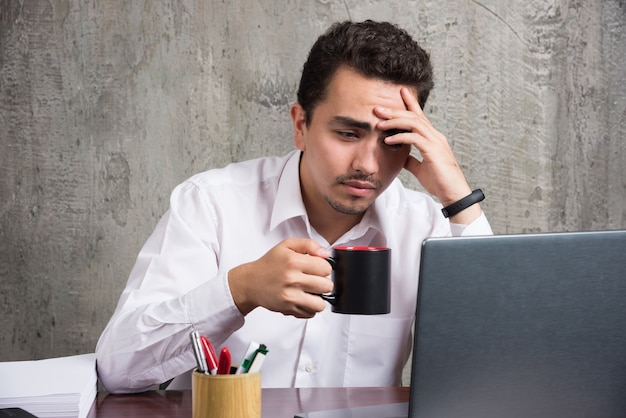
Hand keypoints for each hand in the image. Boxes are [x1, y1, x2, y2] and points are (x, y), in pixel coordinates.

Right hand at [228, 238, 332, 317]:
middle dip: (322, 283)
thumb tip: (326, 254)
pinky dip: (309, 308)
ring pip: (321, 304)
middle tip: (313, 280)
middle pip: (327, 286)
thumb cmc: (269, 264)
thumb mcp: (287, 245)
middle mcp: (292, 279)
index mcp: (294, 261)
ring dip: (318, 298)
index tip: (316, 268)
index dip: (323, 267)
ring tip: (310, 291)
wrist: (250, 282)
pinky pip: (311, 313)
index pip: (326, 268)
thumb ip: (309, 245)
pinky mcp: (288, 308)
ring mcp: (290, 296)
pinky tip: (302, 299)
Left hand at [375, 88, 480, 222]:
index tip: (400, 92)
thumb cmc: (439, 182)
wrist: (454, 194)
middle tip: (378, 108)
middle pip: (414, 116)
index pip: (420, 116)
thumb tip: (399, 156)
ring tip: (379, 123)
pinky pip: (414, 138)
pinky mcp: (433, 151)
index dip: (410, 103)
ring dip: (394, 121)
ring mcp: (435, 142)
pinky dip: (399, 137)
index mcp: (433, 138)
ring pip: (414, 123)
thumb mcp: (420, 169)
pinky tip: (388, 140)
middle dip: (395, 111)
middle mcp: (435, 136)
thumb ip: (411, 160)